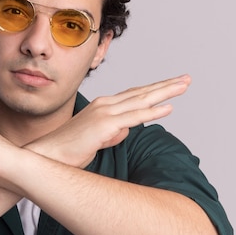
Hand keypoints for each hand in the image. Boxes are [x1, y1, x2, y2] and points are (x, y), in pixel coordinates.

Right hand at [26, 75, 190, 167]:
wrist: (48, 155)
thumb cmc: (69, 151)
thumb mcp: (96, 140)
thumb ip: (111, 133)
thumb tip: (125, 131)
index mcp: (103, 107)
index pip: (134, 95)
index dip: (154, 90)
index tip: (171, 86)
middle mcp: (105, 105)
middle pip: (141, 92)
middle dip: (166, 86)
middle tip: (186, 79)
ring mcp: (105, 114)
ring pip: (141, 100)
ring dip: (165, 92)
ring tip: (183, 86)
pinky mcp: (104, 125)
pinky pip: (133, 117)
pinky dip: (152, 112)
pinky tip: (168, 108)